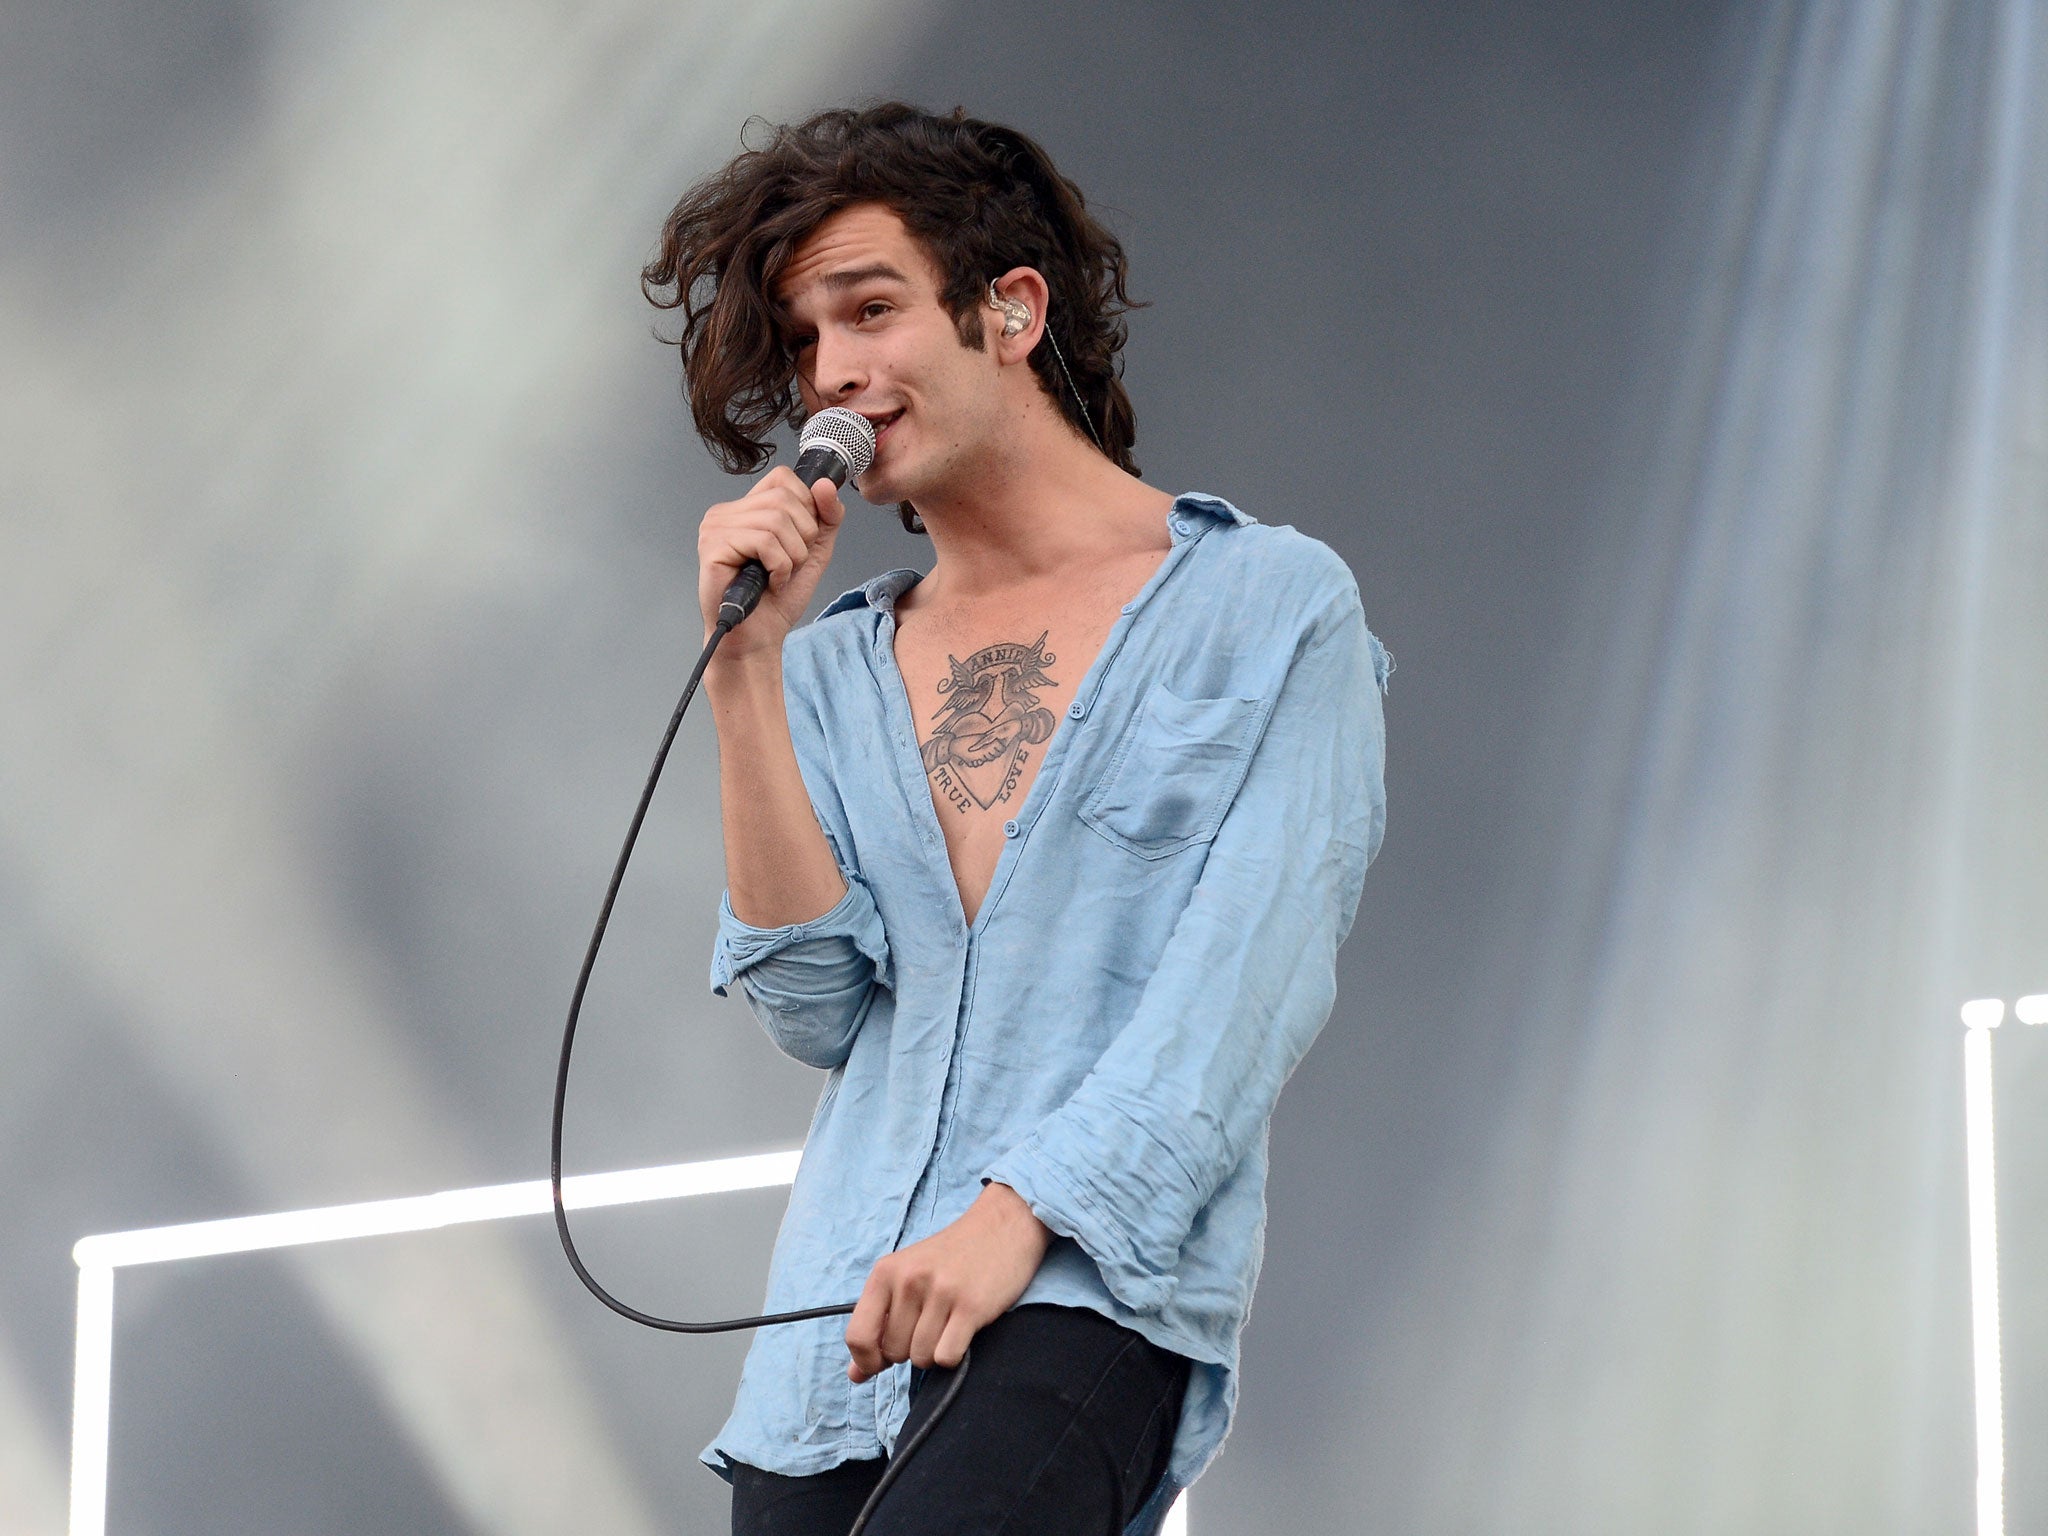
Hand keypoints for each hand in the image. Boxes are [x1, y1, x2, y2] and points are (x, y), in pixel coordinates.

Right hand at [697, 465, 845, 659]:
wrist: (759, 637)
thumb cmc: (778, 598)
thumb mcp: (814, 550)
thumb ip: (826, 516)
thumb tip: (824, 484)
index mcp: (747, 508)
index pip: (782, 478)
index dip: (805, 507)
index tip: (803, 539)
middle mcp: (727, 512)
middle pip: (784, 498)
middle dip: (803, 537)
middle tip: (790, 564)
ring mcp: (716, 527)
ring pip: (777, 520)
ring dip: (792, 557)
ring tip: (778, 575)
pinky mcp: (714, 547)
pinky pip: (764, 542)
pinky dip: (779, 568)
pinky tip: (768, 582)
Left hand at [845, 1183, 1051, 1382]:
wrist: (1002, 1226)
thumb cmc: (951, 1257)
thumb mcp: (907, 1277)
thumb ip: (878, 1323)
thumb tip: (856, 1375)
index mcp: (886, 1272)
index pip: (858, 1336)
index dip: (867, 1360)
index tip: (881, 1362)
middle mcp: (910, 1280)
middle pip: (894, 1352)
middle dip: (910, 1350)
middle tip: (930, 1324)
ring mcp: (940, 1292)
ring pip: (921, 1358)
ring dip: (934, 1352)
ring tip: (948, 1324)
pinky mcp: (971, 1307)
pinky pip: (947, 1357)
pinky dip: (954, 1355)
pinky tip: (963, 1332)